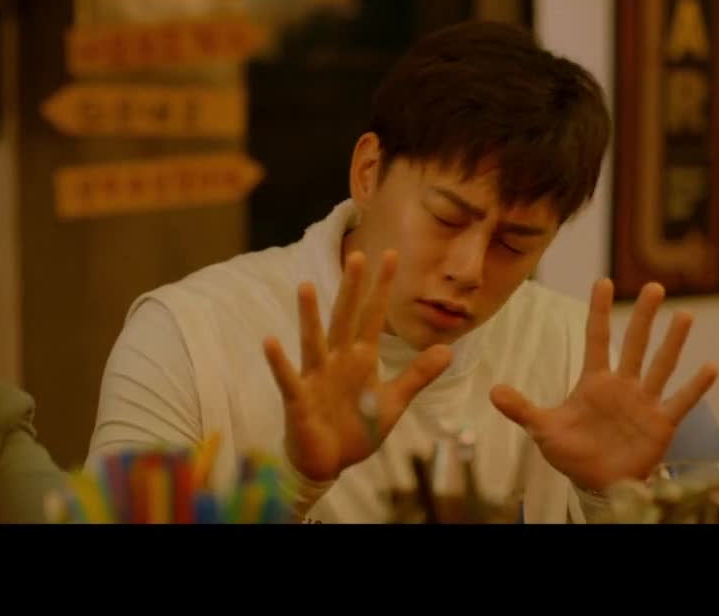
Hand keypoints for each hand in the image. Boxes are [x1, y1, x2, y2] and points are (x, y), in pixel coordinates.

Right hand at [262, 249, 452, 481]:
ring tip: (307, 286)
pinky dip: (279, 362)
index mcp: (360, 359)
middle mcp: (337, 361)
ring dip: (310, 316)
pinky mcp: (299, 400)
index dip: (381, 288)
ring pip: (314, 341)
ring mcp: (316, 378)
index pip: (372, 316)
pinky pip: (289, 378)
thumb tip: (448, 349)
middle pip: (345, 319)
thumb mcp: (393, 401)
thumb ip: (417, 375)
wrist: (329, 464)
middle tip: (358, 255)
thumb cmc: (356, 429)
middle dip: (352, 290)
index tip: (390, 256)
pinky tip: (270, 341)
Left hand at [490, 278, 718, 492]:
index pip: (597, 338)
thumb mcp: (543, 429)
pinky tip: (711, 366)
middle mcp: (622, 385)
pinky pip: (680, 401)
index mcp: (594, 381)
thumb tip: (492, 392)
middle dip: (643, 316)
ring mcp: (644, 402)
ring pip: (659, 366)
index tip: (603, 281)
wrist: (597, 483)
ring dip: (672, 342)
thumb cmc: (572, 452)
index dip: (599, 311)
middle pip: (633, 343)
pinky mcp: (661, 424)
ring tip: (684, 315)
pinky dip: (696, 386)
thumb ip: (522, 409)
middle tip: (653, 286)